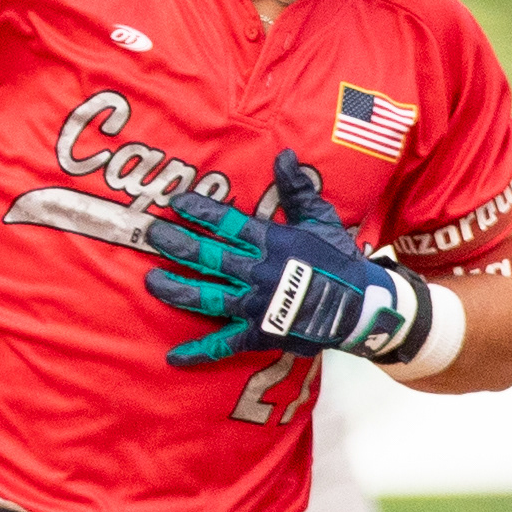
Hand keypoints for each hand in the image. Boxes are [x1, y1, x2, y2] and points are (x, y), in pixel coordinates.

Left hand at [144, 148, 433, 367]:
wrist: (361, 306)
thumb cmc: (339, 260)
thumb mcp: (321, 219)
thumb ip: (297, 189)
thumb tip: (282, 155)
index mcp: (271, 242)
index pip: (227, 222)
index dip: (201, 211)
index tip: (176, 203)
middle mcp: (258, 272)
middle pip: (208, 256)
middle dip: (176, 244)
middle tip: (150, 234)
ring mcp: (256, 305)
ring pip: (207, 296)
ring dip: (176, 289)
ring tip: (150, 282)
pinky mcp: (260, 334)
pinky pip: (224, 344)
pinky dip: (199, 352)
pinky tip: (173, 356)